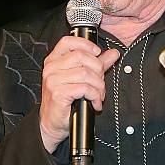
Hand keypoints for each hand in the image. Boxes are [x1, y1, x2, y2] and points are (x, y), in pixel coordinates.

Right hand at [39, 36, 119, 152]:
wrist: (52, 122)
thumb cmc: (65, 99)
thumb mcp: (81, 78)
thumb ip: (97, 64)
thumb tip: (113, 53)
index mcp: (54, 60)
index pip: (68, 42)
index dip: (85, 44)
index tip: (97, 53)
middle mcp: (51, 68)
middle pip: (82, 57)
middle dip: (98, 69)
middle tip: (100, 82)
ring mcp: (53, 80)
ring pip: (86, 73)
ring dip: (99, 86)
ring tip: (99, 95)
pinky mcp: (58, 93)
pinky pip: (84, 88)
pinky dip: (95, 96)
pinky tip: (95, 102)